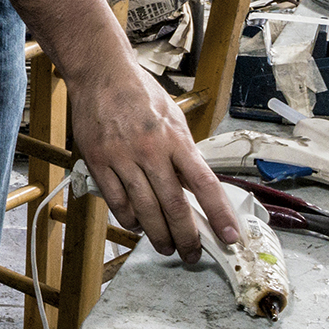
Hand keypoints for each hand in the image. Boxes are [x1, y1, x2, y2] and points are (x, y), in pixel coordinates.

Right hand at [65, 61, 241, 260]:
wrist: (101, 74)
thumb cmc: (140, 94)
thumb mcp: (174, 118)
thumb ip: (184, 152)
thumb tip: (196, 188)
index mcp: (176, 139)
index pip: (205, 184)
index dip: (219, 215)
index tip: (230, 236)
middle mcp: (151, 150)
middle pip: (174, 206)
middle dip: (187, 237)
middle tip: (191, 254)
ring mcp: (122, 157)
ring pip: (144, 210)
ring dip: (158, 235)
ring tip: (166, 247)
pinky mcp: (98, 161)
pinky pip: (116, 201)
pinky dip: (129, 219)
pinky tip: (137, 225)